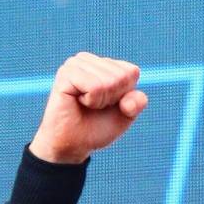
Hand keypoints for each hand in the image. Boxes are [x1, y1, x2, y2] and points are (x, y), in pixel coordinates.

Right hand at [29, 52, 147, 163]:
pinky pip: (95, 87)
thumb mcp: (126, 115)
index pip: (131, 72)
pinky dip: (92, 101)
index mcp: (104, 64)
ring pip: (109, 81)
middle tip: (95, 106)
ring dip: (101, 101)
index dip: (125, 95)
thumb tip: (129, 98)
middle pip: (121, 76)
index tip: (109, 103)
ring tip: (86, 104)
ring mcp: (75, 64)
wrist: (72, 143)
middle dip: (113, 98)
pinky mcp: (66, 73)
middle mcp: (88, 59)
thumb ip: (137, 102)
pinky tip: (78, 101)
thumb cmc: (97, 126)